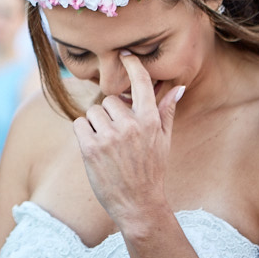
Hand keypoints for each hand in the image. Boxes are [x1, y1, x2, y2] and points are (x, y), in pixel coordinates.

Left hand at [72, 52, 184, 228]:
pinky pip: (79, 124)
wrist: (137, 203)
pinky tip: (95, 149)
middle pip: (109, 99)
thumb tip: (178, 87)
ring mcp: (109, 136)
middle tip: (117, 137)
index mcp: (150, 120)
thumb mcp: (164, 140)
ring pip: (93, 111)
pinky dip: (83, 133)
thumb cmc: (151, 170)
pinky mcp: (90, 147)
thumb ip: (166, 111)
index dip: (132, 66)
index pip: (141, 83)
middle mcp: (131, 125)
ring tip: (108, 146)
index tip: (125, 54)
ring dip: (95, 124)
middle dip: (109, 114)